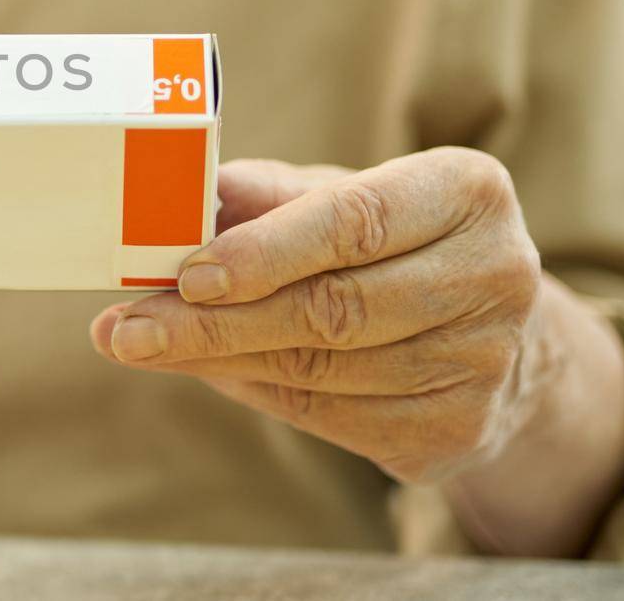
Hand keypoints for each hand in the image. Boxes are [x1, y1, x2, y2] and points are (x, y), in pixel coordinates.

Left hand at [91, 148, 623, 554]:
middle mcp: (495, 275)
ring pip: (322, 370)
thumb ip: (268, 195)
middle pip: (332, 308)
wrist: (497, 335)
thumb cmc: (392, 243)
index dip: (263, 253)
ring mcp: (483, 363)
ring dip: (218, 360)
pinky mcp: (458, 430)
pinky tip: (210, 371)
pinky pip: (329, 418)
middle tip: (126, 329)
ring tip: (143, 344)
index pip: (354, 222)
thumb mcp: (342, 194)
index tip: (185, 274)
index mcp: (468, 192)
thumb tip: (183, 197)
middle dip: (214, 323)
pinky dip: (256, 392)